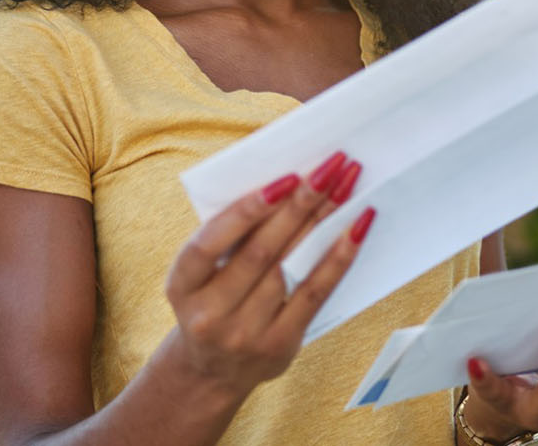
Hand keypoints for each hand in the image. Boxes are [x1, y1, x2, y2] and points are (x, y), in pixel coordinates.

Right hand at [163, 152, 374, 397]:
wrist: (212, 371)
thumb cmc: (211, 301)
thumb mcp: (199, 275)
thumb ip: (227, 237)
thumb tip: (285, 185)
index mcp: (181, 286)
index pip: (210, 242)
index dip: (247, 210)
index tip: (286, 178)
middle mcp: (209, 313)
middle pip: (261, 250)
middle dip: (300, 203)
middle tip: (332, 166)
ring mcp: (244, 333)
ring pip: (291, 268)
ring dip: (323, 222)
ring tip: (348, 188)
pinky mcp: (279, 346)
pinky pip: (314, 294)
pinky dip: (338, 258)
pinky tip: (355, 229)